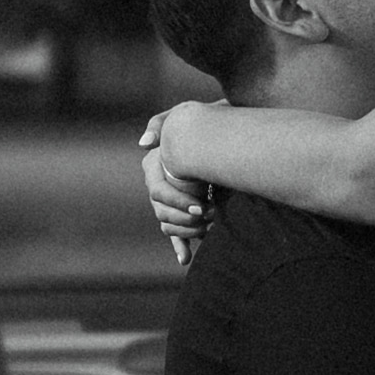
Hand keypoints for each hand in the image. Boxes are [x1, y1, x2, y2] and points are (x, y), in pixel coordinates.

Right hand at [139, 110, 209, 268]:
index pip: (158, 192)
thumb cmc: (207, 122)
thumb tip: (143, 144)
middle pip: (162, 212)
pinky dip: (179, 246)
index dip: (178, 202)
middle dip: (186, 219)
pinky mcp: (184, 210)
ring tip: (209, 227)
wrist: (230, 133)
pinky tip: (185, 259)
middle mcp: (160, 185)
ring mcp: (172, 199)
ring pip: (167, 224)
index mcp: (156, 166)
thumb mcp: (185, 116)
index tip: (202, 206)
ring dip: (187, 231)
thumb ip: (161, 124)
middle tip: (211, 216)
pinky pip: (175, 233)